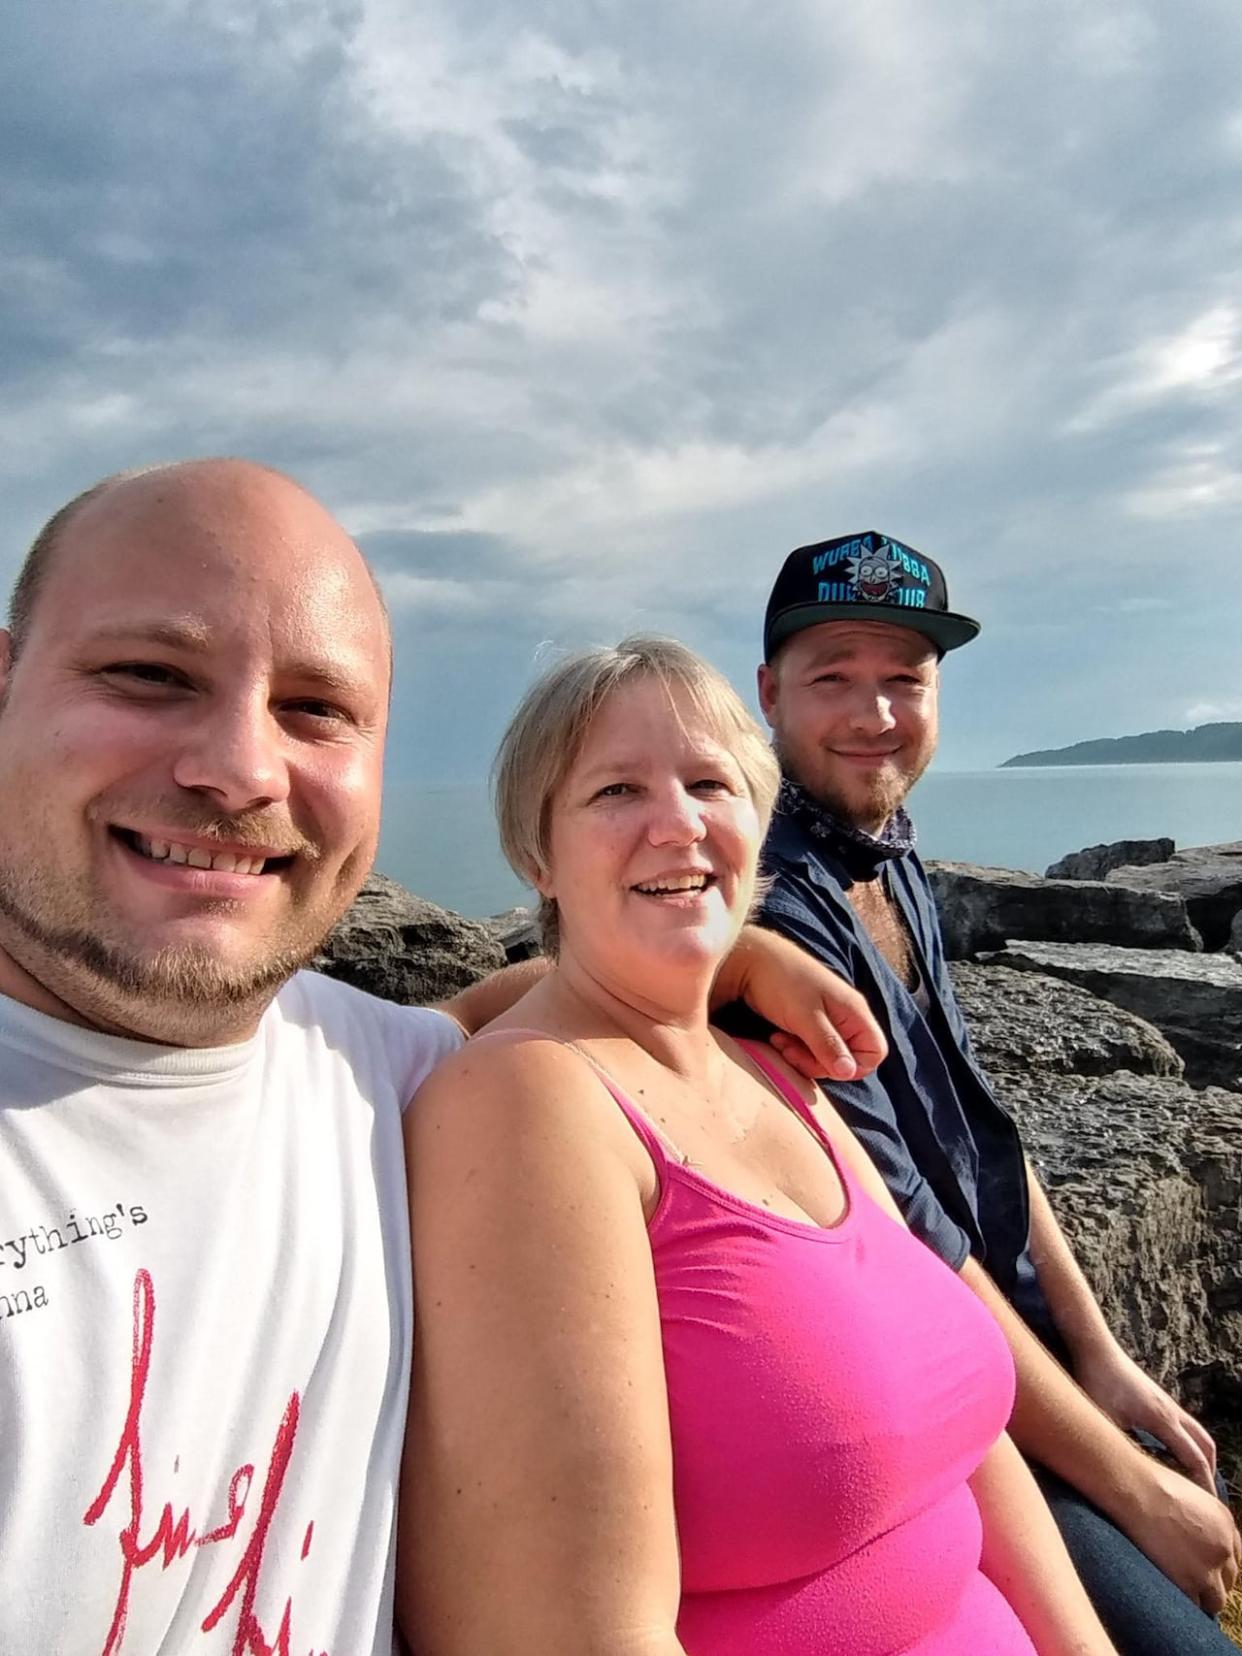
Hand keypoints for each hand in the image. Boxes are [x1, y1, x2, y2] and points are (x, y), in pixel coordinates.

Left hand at [712, 927, 886, 1080]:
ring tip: (780, 1041)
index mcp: (854, 1011)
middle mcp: (845, 1017)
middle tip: (791, 1051)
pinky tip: (777, 1038)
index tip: (824, 1063)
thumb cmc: (781, 981)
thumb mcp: (804, 1016)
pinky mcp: (807, 1024)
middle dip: (819, 1063)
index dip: (854, 1067)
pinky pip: (810, 1050)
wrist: (751, 959)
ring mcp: (826, 1020)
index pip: (875, 1052)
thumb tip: (848, 1073)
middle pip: (848, 1059)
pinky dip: (794, 1050)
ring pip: (826, 1057)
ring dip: (802, 1057)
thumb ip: (828, 1045)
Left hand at [1075, 1340, 1216, 1492]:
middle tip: (1205, 1499)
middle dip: (1210, 1473)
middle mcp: (1172, 1411)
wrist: (1096, 1349)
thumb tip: (1127, 1477)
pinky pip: (1185, 1426)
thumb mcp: (1106, 1421)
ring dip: (1201, 1456)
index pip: (1195, 1459)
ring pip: (1197, 1433)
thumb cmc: (1097, 1382)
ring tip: (1192, 1481)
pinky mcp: (1159, 1398)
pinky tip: (1171, 1455)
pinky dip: (1188, 1443)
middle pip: (1206, 1446)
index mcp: (1163, 1420)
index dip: (1204, 1486)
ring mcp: (1167, 1403)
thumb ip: (1121, 1448)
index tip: (1207, 1508)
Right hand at [1121, 1453, 1240, 1614]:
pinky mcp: (1189, 1583)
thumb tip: (1191, 1535)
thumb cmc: (1149, 1484)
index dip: (1218, 1564)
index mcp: (1225, 1523)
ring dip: (1201, 1596)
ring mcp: (1209, 1568)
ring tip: (1179, 1590)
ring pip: (1216, 1599)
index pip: (1232, 1556)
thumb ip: (1199, 1519)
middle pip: (1228, 1579)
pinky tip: (1169, 1592)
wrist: (1135, 1490)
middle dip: (1211, 1581)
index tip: (1204, 1567)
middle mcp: (1223, 1547)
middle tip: (1190, 1579)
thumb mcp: (1188, 1495)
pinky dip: (1183, 1602)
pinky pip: (1195, 1606)